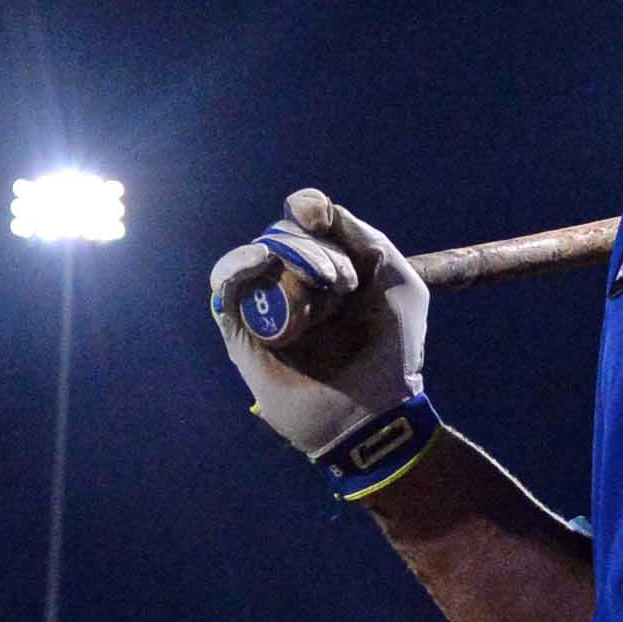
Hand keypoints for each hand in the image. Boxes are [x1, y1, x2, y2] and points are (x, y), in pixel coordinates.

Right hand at [207, 189, 428, 461]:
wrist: (375, 412)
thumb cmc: (392, 350)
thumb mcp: (398, 281)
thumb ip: (364, 235)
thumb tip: (311, 211)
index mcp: (328, 269)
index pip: (304, 220)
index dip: (309, 209)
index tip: (321, 219)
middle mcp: (294, 284)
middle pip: (281, 234)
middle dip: (312, 248)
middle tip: (342, 284)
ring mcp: (267, 308)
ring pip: (255, 255)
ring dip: (287, 255)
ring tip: (323, 286)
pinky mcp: (242, 334)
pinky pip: (224, 287)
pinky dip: (236, 265)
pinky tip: (261, 261)